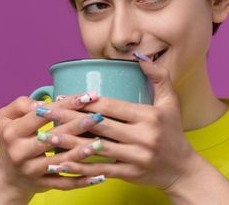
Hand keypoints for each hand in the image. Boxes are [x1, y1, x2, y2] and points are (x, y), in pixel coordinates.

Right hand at [0, 93, 107, 196]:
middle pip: (52, 138)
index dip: (64, 105)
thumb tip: (43, 103)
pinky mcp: (42, 184)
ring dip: (81, 153)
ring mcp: (31, 170)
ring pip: (59, 161)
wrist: (8, 176)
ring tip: (100, 143)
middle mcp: (20, 152)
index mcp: (12, 132)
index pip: (41, 115)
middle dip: (77, 126)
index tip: (85, 97)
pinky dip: (82, 181)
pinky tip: (99, 175)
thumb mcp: (6, 118)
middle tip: (98, 117)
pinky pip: (64, 184)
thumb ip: (21, 104)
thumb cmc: (13, 139)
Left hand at [58, 55, 198, 189]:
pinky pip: (101, 169)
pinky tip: (62, 163)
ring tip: (47, 137)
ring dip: (69, 142)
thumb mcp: (171, 102)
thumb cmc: (173, 132)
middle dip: (68, 118)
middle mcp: (142, 136)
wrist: (183, 170)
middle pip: (98, 125)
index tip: (64, 97)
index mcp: (149, 116)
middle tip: (45, 113)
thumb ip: (158, 76)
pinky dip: (80, 166)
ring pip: (96, 148)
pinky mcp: (130, 173)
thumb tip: (139, 56)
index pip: (111, 106)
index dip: (86, 101)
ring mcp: (135, 157)